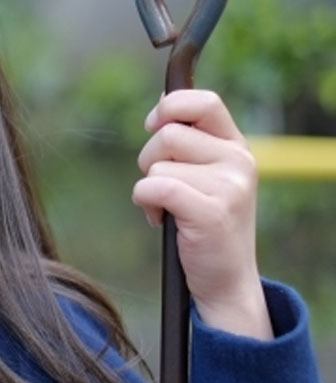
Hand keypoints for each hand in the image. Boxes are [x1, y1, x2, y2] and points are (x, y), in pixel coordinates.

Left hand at [132, 90, 271, 339]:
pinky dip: (145, 202)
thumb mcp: (208, 176)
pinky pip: (154, 187)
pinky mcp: (211, 212)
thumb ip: (191, 142)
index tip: (153, 124)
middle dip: (149, 160)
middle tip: (163, 188)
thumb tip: (161, 105)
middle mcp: (238, 162)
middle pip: (166, 134)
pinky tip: (160, 219)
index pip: (205, 102)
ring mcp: (229, 187)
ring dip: (148, 188)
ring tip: (168, 210)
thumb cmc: (206, 225)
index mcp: (237, 147)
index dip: (170, 106)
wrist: (226, 280)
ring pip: (156, 165)